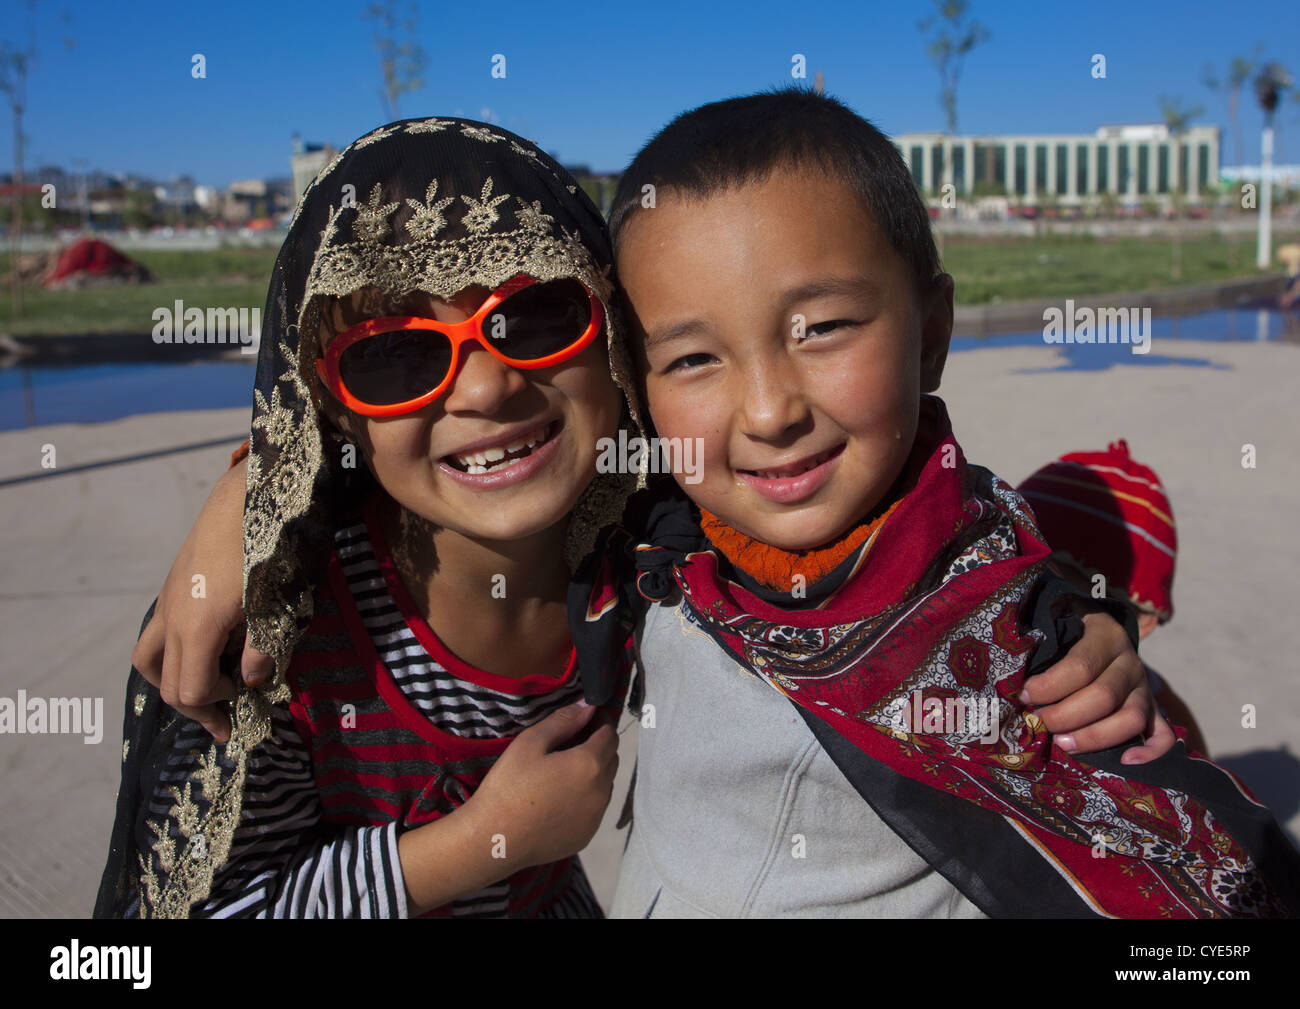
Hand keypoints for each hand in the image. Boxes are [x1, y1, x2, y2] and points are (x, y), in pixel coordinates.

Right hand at [131, 456, 271, 740]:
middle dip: (196, 706)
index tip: (246, 700)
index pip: (192, 690)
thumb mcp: (278, 601)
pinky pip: (159, 632)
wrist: (249, 492)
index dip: (218, 705)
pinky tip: (211, 645)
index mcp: (198, 627)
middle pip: (168, 682)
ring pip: (150, 658)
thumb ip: (263, 647)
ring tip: (207, 687)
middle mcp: (173, 616)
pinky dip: (176, 652)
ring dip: (174, 680)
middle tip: (225, 721)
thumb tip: (251, 680)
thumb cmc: (270, 547)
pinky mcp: (173, 584)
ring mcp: (168, 599)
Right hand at [465, 702, 619, 869]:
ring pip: (605, 785)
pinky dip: (585, 798)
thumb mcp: (530, 743)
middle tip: (571, 741)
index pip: (610, 734)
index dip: (600, 722)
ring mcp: (596, 817)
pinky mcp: (586, 836)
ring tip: (563, 770)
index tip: (585, 718)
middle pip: (611, 759)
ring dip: (593, 773)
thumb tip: (588, 706)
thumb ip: (563, 721)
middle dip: (598, 746)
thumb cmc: (509, 786)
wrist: (494, 839)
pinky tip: (559, 798)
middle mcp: (601, 791)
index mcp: (590, 764)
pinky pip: (594, 809)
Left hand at [1021, 610, 1174, 763]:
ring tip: (1062, 744)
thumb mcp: (1054, 627)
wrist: (1096, 631)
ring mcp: (1144, 688)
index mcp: (1105, 635)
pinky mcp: (1152, 710)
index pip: (1081, 665)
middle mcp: (1130, 662)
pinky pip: (1162, 735)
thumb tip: (1008, 674)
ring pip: (1131, 718)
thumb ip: (1038, 646)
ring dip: (1095, 736)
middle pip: (1104, 696)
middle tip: (1038, 723)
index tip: (1023, 695)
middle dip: (1065, 715)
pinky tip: (1126, 761)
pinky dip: (1150, 752)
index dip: (1050, 685)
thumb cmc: (1064, 634)